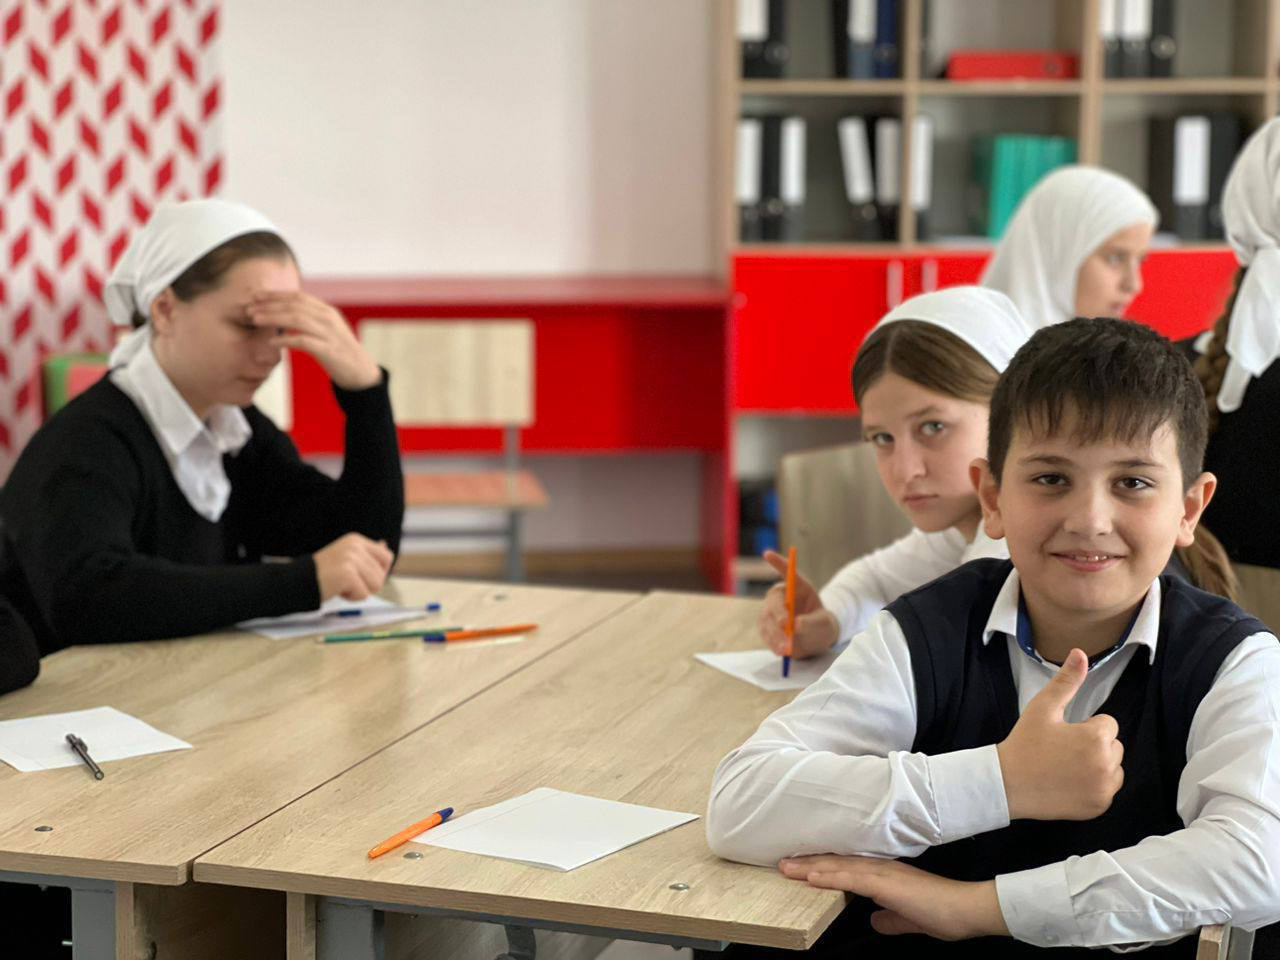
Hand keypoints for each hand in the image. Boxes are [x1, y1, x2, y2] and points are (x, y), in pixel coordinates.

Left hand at [247, 291, 381, 390]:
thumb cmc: (339, 352)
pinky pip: (303, 341)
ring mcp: (330, 333)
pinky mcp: (329, 350)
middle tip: (248, 309)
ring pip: (296, 319)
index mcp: (327, 311)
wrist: (361, 373)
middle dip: (269, 305)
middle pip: (294, 305)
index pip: (298, 296)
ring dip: (273, 318)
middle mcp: (328, 318)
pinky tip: (271, 342)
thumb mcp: (326, 331)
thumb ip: (309, 320)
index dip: (275, 294)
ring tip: (254, 320)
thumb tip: (286, 313)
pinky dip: (285, 339)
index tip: (256, 296)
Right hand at [313, 534, 393, 601]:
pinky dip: (351, 597)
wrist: (298, 582)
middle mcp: (355, 546)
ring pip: (376, 585)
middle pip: (382, 575)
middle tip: (345, 581)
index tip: (360, 576)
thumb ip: (366, 554)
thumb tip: (385, 546)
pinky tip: (337, 590)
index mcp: (356, 540)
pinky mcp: (347, 573)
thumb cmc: (323, 574)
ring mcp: (351, 558)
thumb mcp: (347, 558)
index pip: (387, 557)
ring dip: (359, 591)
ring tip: (341, 584)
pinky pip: (364, 594)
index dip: (378, 572)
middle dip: (366, 584)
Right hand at [758, 550, 838, 657]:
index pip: (787, 572)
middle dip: (779, 613)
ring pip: (767, 620)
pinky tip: (781, 651)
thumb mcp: (824, 624)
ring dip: (775, 634)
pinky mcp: (767, 627)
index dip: (778, 563)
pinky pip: (766, 634)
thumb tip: (796, 625)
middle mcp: (781, 596)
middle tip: (786, 624)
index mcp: (796, 587)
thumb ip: (813, 623)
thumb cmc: (822, 626)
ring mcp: (771, 612)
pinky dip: (772, 643)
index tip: (767, 554)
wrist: (816, 640)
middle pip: (774, 601)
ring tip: (786, 648)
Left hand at [779, 855, 1007, 939]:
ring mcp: (882, 874)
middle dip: (807, 863)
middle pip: (836, 863)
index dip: (820, 868)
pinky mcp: (887, 884)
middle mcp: (879, 869)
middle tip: (781, 862)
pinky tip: (812, 877)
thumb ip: (891, 919)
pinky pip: (853, 879)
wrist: (966, 909)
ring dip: (811, 867)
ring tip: (786, 867)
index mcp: (883, 876)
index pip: (844, 869)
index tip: (797, 868)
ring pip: (839, 867)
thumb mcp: (908, 920)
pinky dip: (831, 877)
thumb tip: (875, 921)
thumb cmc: (943, 912)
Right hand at [996, 648, 1123, 820]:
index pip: (1107, 724)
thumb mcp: (1043, 708)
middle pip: (1114, 746)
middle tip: (1062, 751)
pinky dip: (1094, 787)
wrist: (1007, 784)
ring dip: (1098, 765)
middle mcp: (1106, 764)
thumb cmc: (1024, 744)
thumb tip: (1080, 654)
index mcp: (1096, 737)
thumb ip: (1066, 681)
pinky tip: (1070, 783)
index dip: (1084, 727)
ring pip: (1114, 768)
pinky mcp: (1099, 806)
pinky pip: (1108, 790)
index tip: (1062, 736)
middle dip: (1094, 745)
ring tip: (1067, 767)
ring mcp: (1104, 788)